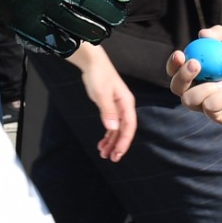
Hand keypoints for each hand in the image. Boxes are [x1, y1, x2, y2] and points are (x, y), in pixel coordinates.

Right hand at [0, 0, 134, 55]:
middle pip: (101, 10)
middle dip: (110, 14)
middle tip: (112, 16)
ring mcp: (42, 3)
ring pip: (81, 30)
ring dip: (93, 31)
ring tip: (97, 31)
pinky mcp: (21, 19)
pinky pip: (52, 40)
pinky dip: (65, 43)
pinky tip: (71, 43)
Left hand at [70, 42, 137, 161]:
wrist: (92, 63)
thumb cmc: (98, 75)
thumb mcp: (101, 94)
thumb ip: (107, 111)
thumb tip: (113, 127)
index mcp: (126, 103)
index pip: (129, 126)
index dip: (124, 141)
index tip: (118, 153)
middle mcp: (124, 106)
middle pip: (124, 130)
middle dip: (118, 145)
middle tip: (111, 158)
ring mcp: (117, 107)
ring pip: (117, 129)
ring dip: (111, 142)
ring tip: (104, 154)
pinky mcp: (110, 107)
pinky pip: (111, 125)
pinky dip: (107, 135)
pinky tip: (102, 143)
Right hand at [166, 27, 221, 132]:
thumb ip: (220, 35)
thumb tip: (202, 34)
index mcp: (198, 71)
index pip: (176, 68)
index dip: (173, 63)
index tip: (180, 54)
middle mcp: (197, 88)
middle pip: (176, 86)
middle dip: (182, 75)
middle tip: (196, 65)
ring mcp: (205, 104)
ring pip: (188, 100)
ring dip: (204, 89)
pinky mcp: (216, 116)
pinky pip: (208, 109)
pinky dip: (219, 100)